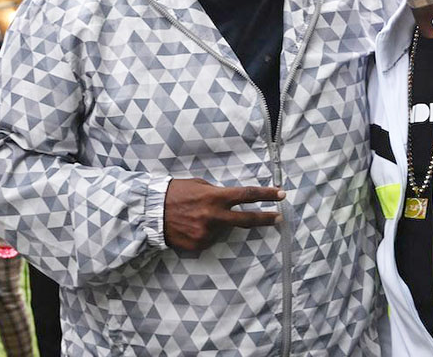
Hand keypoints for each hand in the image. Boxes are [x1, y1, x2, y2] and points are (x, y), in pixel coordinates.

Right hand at [163, 178, 284, 250]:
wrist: (151, 212)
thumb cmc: (175, 193)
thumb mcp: (198, 185)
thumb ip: (217, 193)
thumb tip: (230, 200)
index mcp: (215, 197)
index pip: (247, 195)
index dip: (266, 195)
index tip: (281, 195)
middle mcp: (214, 216)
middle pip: (247, 219)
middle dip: (265, 218)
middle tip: (278, 218)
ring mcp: (207, 233)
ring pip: (223, 229)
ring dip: (217, 223)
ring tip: (198, 216)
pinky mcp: (199, 245)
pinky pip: (209, 238)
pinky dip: (205, 232)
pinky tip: (192, 225)